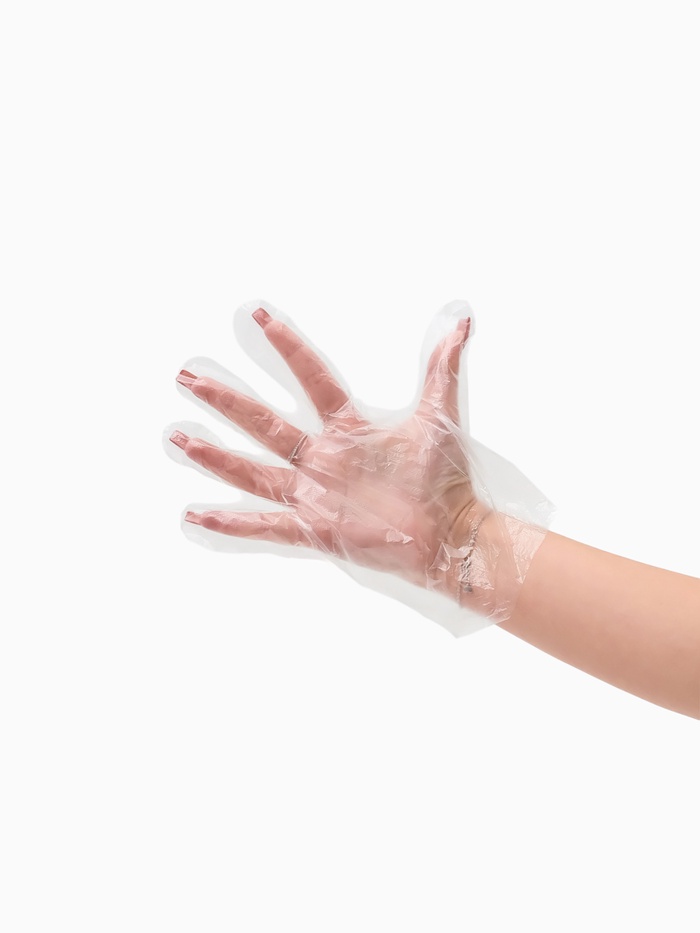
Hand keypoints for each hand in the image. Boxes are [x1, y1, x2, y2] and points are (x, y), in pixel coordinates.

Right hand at [169, 307, 485, 602]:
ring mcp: (314, 493)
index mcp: (348, 428)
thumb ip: (442, 369)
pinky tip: (195, 516)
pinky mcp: (315, 528)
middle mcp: (322, 457)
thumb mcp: (440, 417)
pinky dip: (232, 523)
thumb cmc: (446, 479)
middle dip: (225, 400)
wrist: (452, 534)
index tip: (258, 315)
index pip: (310, 377)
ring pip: (253, 471)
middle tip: (187, 375)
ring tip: (178, 438)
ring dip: (215, 456)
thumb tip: (463, 321)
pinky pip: (266, 524)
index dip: (286, 346)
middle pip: (264, 423)